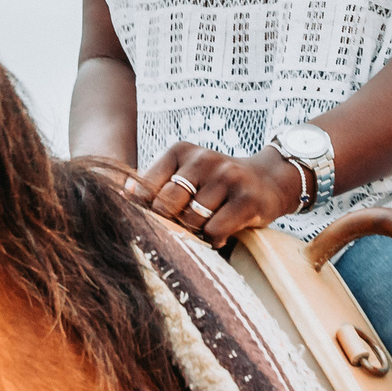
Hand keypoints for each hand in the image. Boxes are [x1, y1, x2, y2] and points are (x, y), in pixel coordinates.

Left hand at [121, 141, 310, 244]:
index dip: (146, 210)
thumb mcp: (186, 173)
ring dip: (195, 231)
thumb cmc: (217, 183)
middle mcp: (204, 159)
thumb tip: (122, 194)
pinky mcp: (247, 198)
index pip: (146, 187)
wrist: (269, 180)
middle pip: (166, 205)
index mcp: (181, 151)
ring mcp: (227, 177)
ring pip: (190, 220)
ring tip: (206, 226)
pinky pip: (214, 231)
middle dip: (171, 223)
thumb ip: (156, 184)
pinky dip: (214, 239)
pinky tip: (221, 233)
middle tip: (183, 226)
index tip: (156, 219)